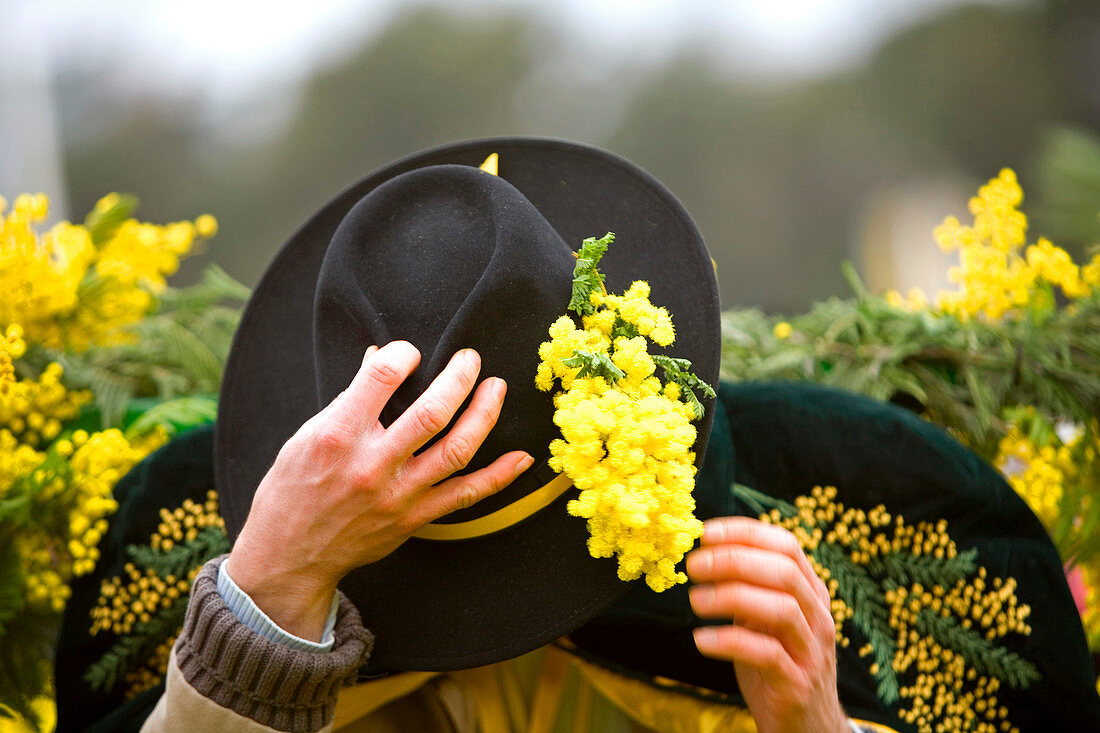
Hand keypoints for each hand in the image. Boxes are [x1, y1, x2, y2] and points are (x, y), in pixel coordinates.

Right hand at [226, 341, 532, 640]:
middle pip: (431, 413)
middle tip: (471, 358)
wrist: (289, 555)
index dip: (403, 354)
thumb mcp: (305, 436)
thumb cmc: (293, 489)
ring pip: (456, 449)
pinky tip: (521, 457)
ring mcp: (397, 495)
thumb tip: (380, 358)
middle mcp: (371, 464)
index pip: (380, 377)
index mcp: (337, 435)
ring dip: (484, 414)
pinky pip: (466, 495)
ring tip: (497, 388)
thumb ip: (348, 400)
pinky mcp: (414, 518)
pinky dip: (498, 476)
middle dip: (459, 378)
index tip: (410, 351)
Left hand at [687, 517, 847, 732]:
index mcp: (810, 593)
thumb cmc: (777, 664)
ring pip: (781, 609)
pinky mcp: (797, 684)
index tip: (706, 532)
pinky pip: (767, 654)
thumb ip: (747, 588)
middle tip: (694, 566)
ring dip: (731, 597)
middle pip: (784, 571)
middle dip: (734, 560)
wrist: (806, 726)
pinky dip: (729, 641)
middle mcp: (818, 616)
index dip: (746, 533)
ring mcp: (811, 650)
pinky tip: (702, 639)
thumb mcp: (763, 619)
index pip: (787, 545)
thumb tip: (706, 551)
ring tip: (695, 601)